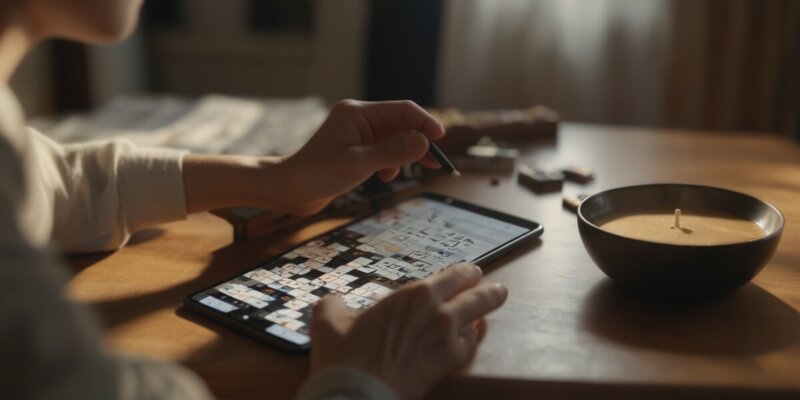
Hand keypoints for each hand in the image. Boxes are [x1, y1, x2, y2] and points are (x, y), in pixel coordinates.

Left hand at [268, 100, 444, 215]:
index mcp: (358, 112)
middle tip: (436, 163)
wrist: (289, 189)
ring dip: (403, 155)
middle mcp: (359, 118)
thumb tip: (424, 142)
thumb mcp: (358, 165)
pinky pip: (384, 150)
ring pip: (395, 138)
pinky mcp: (355, 148)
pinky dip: (390, 162)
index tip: (441, 141)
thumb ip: (392, 152)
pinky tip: (383, 177)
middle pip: (401, 124)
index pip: (403, 110)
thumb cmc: (317, 174)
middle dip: (419, 143)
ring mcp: (357, 133)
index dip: (425, 123)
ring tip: (400, 175)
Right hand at [309, 263, 507, 399]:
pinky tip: (470, 337)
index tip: (471, 272)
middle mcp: (439, 311)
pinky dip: (472, 339)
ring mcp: (447, 338)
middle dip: (488, 289)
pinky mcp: (448, 363)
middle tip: (496, 288)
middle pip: (477, 294)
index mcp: (415, 294)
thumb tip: (332, 302)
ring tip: (495, 302)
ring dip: (488, 308)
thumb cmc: (345, 358)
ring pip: (479, 318)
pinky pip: (470, 346)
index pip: (454, 275)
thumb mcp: (328, 322)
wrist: (358, 395)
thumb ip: (333, 305)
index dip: (466, 272)